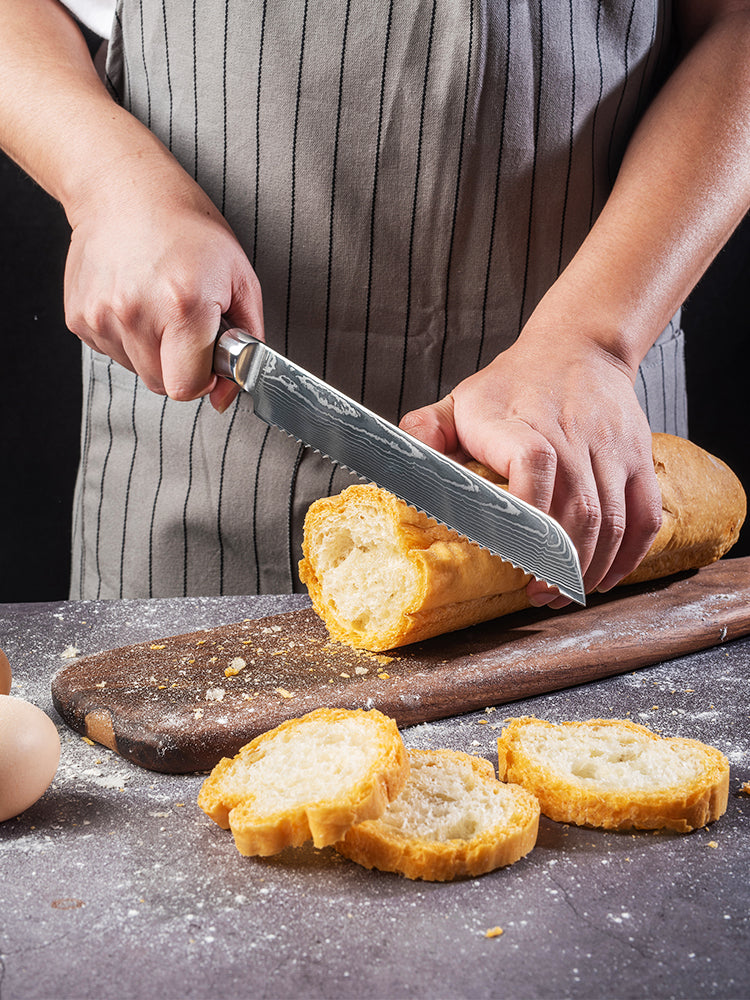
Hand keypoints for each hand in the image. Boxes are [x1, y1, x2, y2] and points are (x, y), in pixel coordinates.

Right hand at [63, 150, 262, 412]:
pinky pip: (112, 352)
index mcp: (183, 306)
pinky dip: (127, 337)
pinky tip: (136, 300)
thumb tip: (225, 396)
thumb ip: (247, 344)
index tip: (208, 361)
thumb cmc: (188, 229)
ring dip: (154, 351)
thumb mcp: (240, 279)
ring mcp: (102, 317)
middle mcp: (136, 314)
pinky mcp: (79, 317)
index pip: (187, 388)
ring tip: (159, 306)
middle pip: (162, 385)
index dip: (204, 381)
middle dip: (181, 366)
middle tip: (187, 326)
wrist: (125, 189)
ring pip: (137, 371)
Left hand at [399, 327, 662, 606]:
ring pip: (612, 520)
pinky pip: (644, 516)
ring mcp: (612, 448)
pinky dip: (628, 557)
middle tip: (536, 593)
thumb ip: (426, 431)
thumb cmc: (513, 384)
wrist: (581, 346)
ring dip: (588, 567)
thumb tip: (398, 462)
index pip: (534, 463)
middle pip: (578, 508)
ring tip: (562, 592)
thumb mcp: (461, 399)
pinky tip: (603, 578)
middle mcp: (573, 433)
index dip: (527, 512)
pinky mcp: (638, 458)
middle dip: (557, 562)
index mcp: (521, 421)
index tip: (511, 552)